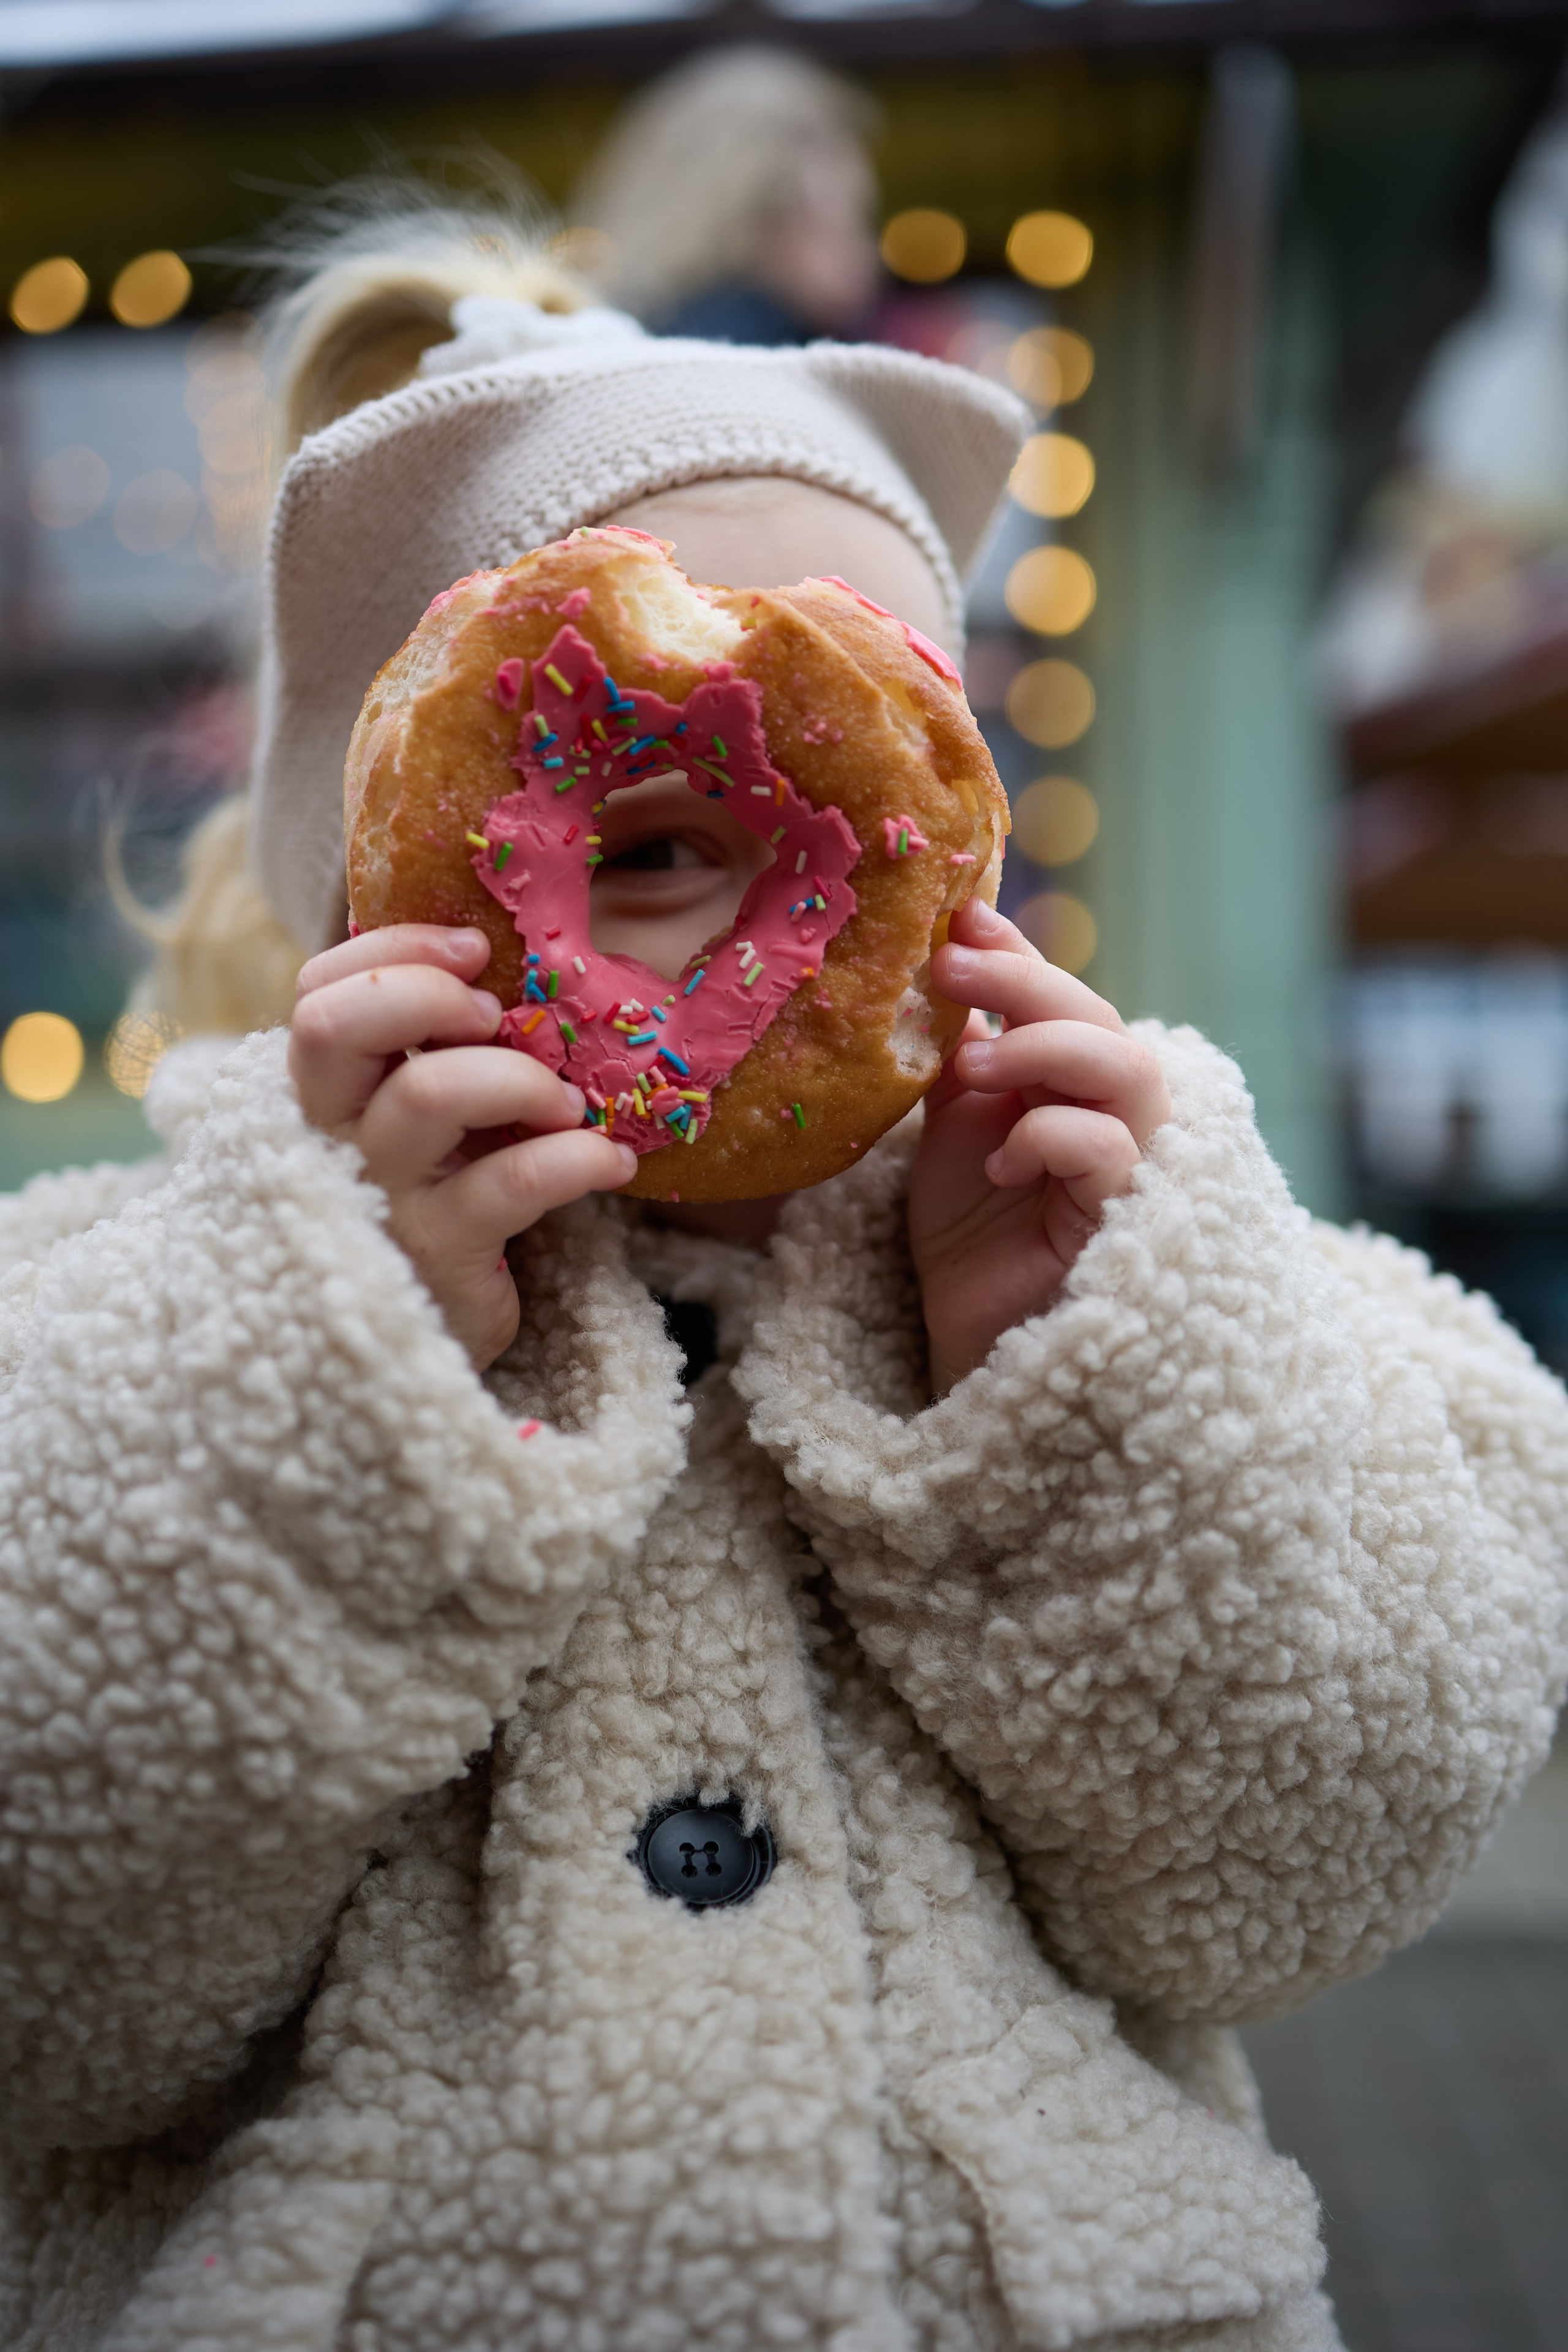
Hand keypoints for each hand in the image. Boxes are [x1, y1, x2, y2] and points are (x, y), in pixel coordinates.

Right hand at [289, 926, 634, 1371]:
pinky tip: (611, 1162)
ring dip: (519, 1077)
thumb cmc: (440, 1202)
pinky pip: (511, 1183)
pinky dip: (576, 1159)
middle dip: (424, 995)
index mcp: (326, 1094)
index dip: (393, 953)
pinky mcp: (439, 1258)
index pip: (317, 992)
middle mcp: (333, 1138)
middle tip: (495, 1017)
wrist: (436, 1339)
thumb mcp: (426, 1121)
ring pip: (430, 1092)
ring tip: (568, 1104)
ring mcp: (380, 1199)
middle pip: (332, 1027)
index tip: (476, 952)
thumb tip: (494, 962)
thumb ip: (432, 1051)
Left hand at [910, 898, 1170, 1396]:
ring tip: (976, 1068)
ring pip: (1131, 1073)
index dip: (1020, 956)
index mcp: (1071, 1086)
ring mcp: (1132, 1168)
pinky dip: (1053, 1138)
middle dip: (1028, 986)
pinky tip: (1002, 1165)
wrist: (972, 1342)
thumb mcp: (949, 1130)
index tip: (962, 919)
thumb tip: (944, 977)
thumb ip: (959, 1060)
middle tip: (953, 970)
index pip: (1062, 1001)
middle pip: (1102, 1022)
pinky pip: (1114, 1153)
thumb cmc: (970, 1238)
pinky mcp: (1129, 1225)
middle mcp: (1112, 1116)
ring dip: (1049, 1050)